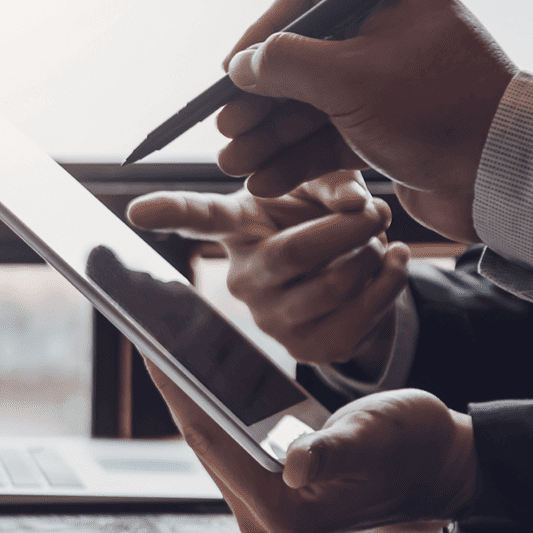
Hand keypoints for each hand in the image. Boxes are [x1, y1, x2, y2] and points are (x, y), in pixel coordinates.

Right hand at [127, 172, 408, 372]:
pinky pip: (357, 321)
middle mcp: (243, 280)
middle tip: (379, 209)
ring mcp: (273, 321)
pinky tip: (396, 261)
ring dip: (372, 257)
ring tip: (383, 237)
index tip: (136, 210)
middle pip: (293, 253)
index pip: (201, 219)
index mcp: (239, 230)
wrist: (349, 271)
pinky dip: (389, 285)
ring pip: (331, 288)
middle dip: (347, 229)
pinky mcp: (308, 350)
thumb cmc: (322, 220)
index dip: (170, 213)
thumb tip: (357, 204)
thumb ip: (334, 182)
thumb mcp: (321, 189)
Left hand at [147, 359, 479, 532]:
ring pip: (213, 435)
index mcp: (282, 510)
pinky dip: (216, 399)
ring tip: (168, 341)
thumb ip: (335, 452)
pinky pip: (231, 435)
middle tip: (151, 330)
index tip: (152, 341)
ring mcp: (265, 501)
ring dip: (192, 390)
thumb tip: (296, 463)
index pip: (213, 439)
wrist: (435, 461)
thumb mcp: (375, 438)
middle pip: (205, 438)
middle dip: (177, 384)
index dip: (179, 387)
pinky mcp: (270, 483)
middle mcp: (264, 514)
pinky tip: (204, 365)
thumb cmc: (412, 447)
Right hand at [216, 0, 517, 243]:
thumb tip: (241, 64)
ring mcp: (392, 90)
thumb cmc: (436, 111)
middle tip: (226, 133)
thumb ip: (287, 65)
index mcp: (389, 1)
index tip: (229, 72)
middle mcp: (390, 40)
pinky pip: (337, 141)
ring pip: (318, 108)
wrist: (503, 176)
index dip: (261, 34)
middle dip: (262, 102)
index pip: (307, 0)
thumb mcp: (350, 78)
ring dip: (274, 138)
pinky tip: (268, 181)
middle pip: (307, 62)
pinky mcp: (395, 135)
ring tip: (234, 166)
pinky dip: (304, 160)